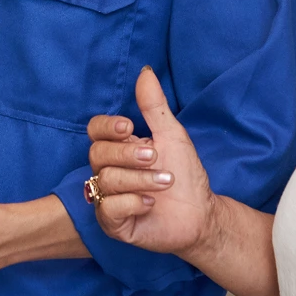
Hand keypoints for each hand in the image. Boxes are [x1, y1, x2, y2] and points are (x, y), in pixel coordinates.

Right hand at [87, 67, 216, 256]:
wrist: (200, 213)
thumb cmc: (185, 174)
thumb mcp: (171, 135)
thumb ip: (154, 106)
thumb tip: (145, 72)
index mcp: (119, 148)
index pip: (95, 131)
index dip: (106, 127)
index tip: (129, 127)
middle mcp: (108, 172)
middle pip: (97, 154)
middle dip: (128, 155)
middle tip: (155, 157)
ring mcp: (108, 198)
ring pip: (105, 180)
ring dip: (140, 179)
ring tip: (166, 181)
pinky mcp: (113, 223)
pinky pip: (108, 209)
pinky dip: (132, 202)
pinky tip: (151, 203)